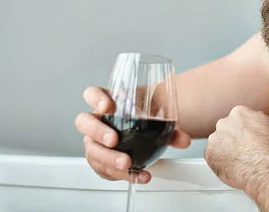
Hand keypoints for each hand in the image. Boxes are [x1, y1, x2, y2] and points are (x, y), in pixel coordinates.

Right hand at [75, 86, 190, 183]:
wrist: (142, 135)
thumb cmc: (143, 120)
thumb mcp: (156, 118)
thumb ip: (170, 128)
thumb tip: (184, 140)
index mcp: (107, 103)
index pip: (92, 94)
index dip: (96, 99)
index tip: (107, 106)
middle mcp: (97, 121)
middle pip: (84, 121)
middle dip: (97, 131)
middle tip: (113, 140)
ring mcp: (95, 142)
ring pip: (91, 149)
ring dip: (109, 158)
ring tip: (126, 163)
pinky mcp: (100, 160)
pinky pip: (104, 169)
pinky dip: (123, 174)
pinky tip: (138, 175)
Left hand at [204, 105, 268, 192]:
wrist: (268, 170)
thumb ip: (258, 120)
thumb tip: (255, 121)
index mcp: (239, 112)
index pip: (236, 119)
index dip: (242, 131)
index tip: (246, 139)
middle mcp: (224, 122)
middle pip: (225, 130)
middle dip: (232, 140)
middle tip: (243, 151)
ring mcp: (215, 138)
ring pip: (217, 144)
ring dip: (225, 151)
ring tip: (239, 162)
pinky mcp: (209, 154)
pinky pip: (213, 158)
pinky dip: (220, 163)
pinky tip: (233, 168)